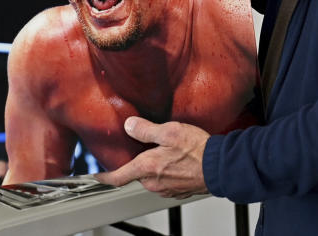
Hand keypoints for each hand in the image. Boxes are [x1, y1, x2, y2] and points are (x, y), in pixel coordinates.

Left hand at [94, 117, 208, 198]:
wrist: (220, 167)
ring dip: (156, 166)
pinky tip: (180, 160)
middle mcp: (154, 182)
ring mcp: (166, 189)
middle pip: (137, 173)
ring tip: (170, 151)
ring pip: (152, 177)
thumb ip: (146, 129)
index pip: (118, 177)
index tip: (97, 175)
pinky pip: (166, 181)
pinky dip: (169, 171)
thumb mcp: (170, 131)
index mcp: (147, 167)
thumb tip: (130, 126)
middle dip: (140, 162)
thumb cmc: (197, 150)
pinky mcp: (178, 191)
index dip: (105, 176)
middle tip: (149, 147)